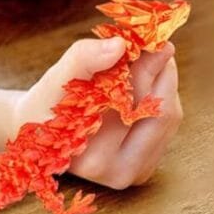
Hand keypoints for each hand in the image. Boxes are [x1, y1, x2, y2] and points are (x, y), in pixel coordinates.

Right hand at [11, 37, 182, 188]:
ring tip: (142, 62)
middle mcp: (121, 173)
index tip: (154, 40)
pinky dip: (160, 97)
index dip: (149, 69)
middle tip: (154, 45)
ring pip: (171, 117)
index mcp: (95, 159)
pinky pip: (168, 124)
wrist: (42, 131)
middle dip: (161, 74)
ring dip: (162, 83)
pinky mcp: (149, 165)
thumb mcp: (57, 78)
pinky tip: (142, 84)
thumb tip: (121, 45)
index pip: (138, 106)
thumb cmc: (48, 103)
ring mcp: (138, 172)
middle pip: (163, 113)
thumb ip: (84, 59)